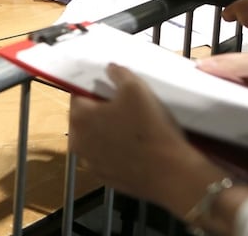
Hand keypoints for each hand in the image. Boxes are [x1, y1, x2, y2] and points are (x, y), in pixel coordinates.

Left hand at [69, 64, 223, 217]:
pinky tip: (135, 148)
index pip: (79, 95)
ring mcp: (90, 162)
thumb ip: (119, 74)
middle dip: (100, 111)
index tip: (112, 90)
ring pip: (95, 138)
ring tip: (131, 127)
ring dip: (107, 131)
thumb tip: (109, 68)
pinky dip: (115, 151)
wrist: (170, 173)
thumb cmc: (149, 127)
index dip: (96, 90)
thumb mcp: (137, 89)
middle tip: (124, 108)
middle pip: (85, 118)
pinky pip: (107, 157)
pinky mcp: (105, 177)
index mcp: (78, 117)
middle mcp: (77, 141)